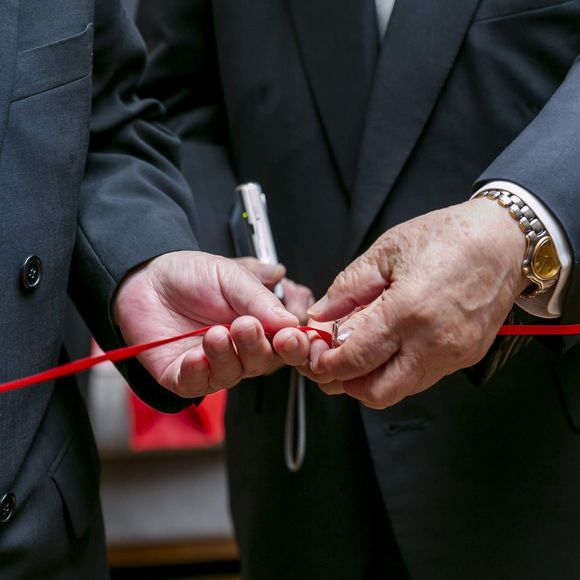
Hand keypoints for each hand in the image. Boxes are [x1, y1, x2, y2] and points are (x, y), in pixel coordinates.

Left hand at [113, 251, 300, 396]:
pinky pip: (196, 385)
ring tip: (215, 334)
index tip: (289, 337)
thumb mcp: (231, 275)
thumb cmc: (192, 275)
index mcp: (260, 325)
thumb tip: (291, 322)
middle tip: (245, 326)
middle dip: (256, 347)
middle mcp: (240, 349)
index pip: (287, 345)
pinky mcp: (183, 376)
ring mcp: (213, 365)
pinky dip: (198, 373)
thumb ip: (260, 298)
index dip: (293, 345)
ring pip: (232, 374)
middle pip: (262, 362)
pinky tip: (195, 357)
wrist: (147, 277)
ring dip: (226, 356)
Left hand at [306, 199, 527, 408]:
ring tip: (362, 350)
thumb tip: (320, 316)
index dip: (327, 364)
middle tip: (335, 360)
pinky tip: (392, 345)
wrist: (504, 241)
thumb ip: (348, 289)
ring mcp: (453, 355)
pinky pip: (422, 378)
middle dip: (346, 383)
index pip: (354, 360)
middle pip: (376, 393)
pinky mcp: (465, 357)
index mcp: (407, 312)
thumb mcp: (386, 252)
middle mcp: (433, 343)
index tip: (317, 355)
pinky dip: (398, 370)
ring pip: (399, 391)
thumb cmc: (447, 237)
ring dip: (372, 379)